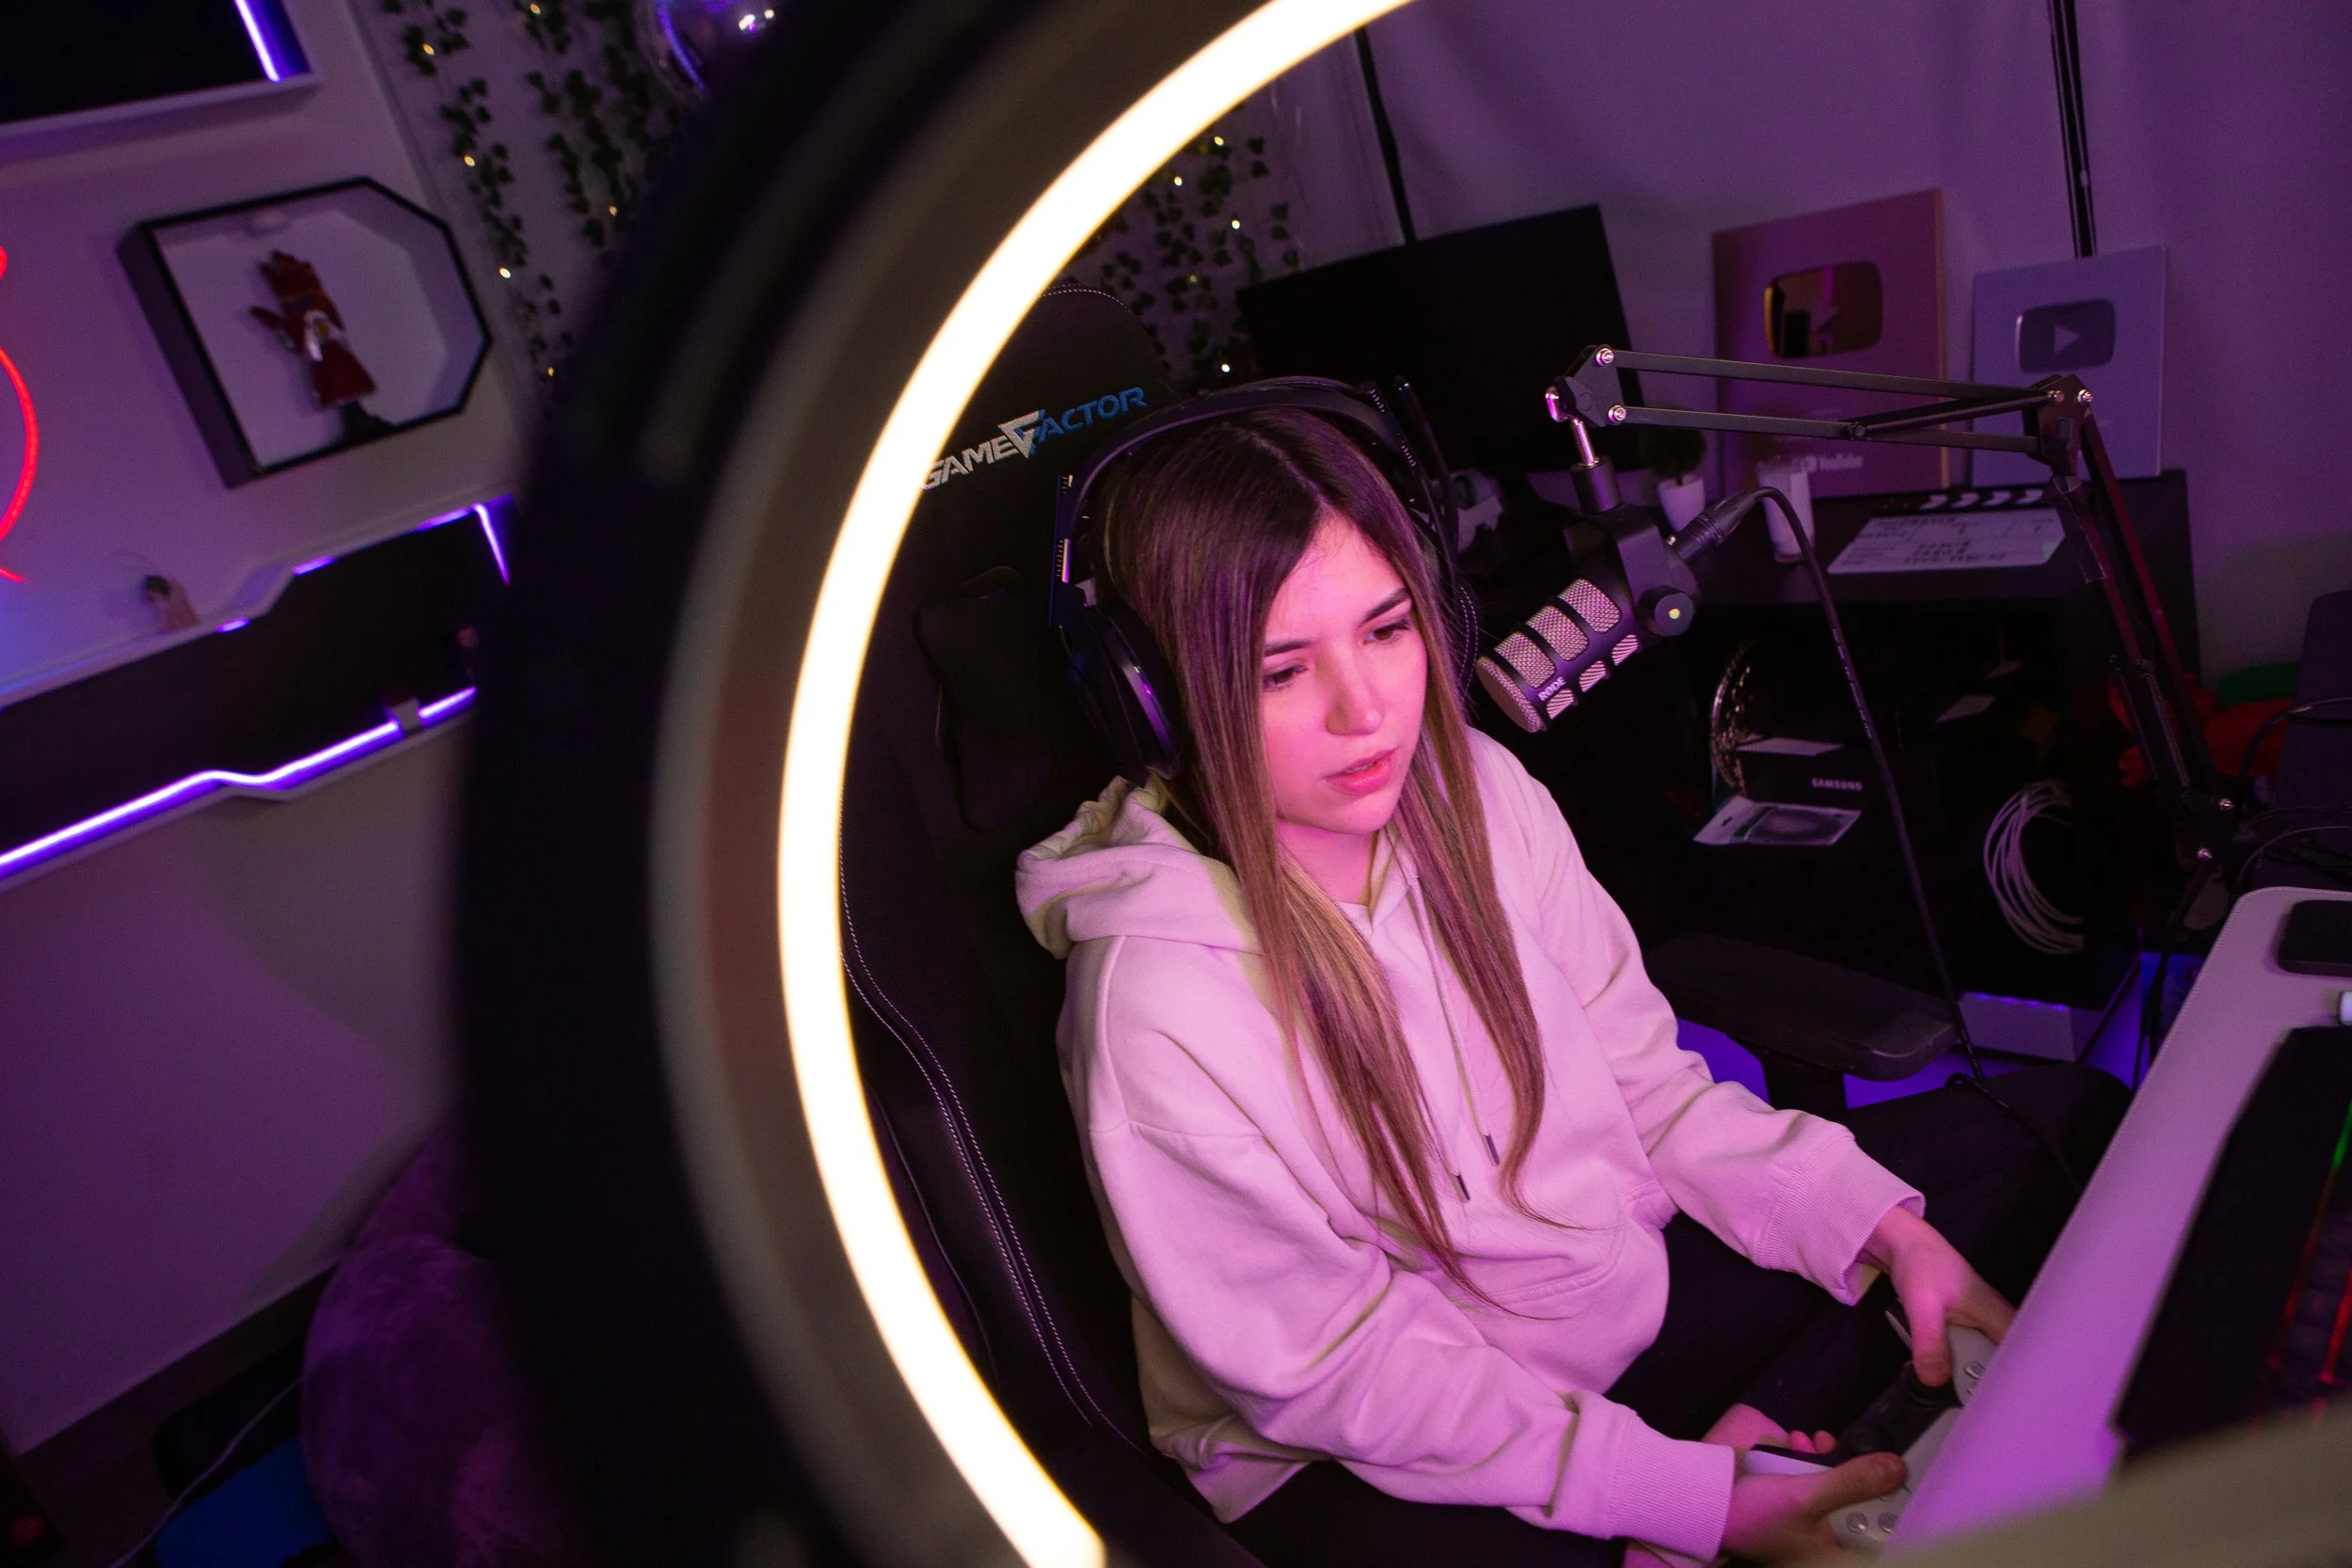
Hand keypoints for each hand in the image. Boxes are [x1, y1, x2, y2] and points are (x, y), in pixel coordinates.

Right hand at [1723, 1449, 1905, 1561]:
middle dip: (1851, 1470)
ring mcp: (1805, 1515)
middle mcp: (1823, 1536)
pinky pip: (1808, 1475)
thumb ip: (1851, 1482)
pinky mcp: (1788, 1496)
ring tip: (1811, 1442)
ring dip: (1824, 1458)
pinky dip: (1804, 1457)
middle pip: (1857, 1501)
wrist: (1705, 1500)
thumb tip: (1896, 1468)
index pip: (1878, 1532)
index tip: (1895, 1472)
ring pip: (1832, 1483)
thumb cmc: (1753, 1515)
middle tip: (1845, 1449)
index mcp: (1832, 1551)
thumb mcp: (1806, 1498)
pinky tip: (1795, 1443)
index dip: (1888, 1502)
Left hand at [1864, 1206, 2013, 1386]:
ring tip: (1945, 1392)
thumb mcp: (1922, 1305)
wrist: (1904, 1248)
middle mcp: (1997, 1326)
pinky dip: (1951, 1367)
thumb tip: (1933, 1380)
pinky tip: (1935, 1373)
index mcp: (2001, 1319)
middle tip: (1963, 1403)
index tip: (2003, 1410)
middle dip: (1985, 1388)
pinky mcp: (1965, 1331)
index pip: (2023, 1362)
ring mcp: (1981, 1329)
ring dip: (1963, 1379)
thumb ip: (1930, 1341)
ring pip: (1982, 1366)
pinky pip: (1964, 1358)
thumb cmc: (1921, 1266)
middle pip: (2003, 1370)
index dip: (2018, 1388)